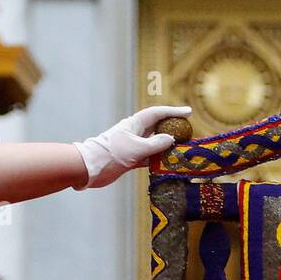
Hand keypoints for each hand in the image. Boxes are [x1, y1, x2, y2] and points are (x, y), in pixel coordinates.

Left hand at [74, 105, 191, 187]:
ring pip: (154, 142)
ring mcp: (133, 145)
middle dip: (172, 127)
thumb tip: (170, 139)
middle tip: (188, 130)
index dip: (173, 111)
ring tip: (182, 147)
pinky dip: (159, 158)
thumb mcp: (137, 148)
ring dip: (167, 144)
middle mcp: (135, 132)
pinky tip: (168, 162)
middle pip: (157, 126)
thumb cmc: (112, 154)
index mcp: (135, 124)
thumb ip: (155, 144)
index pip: (158, 114)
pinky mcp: (131, 158)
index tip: (188, 112)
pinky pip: (149, 156)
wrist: (92, 167)